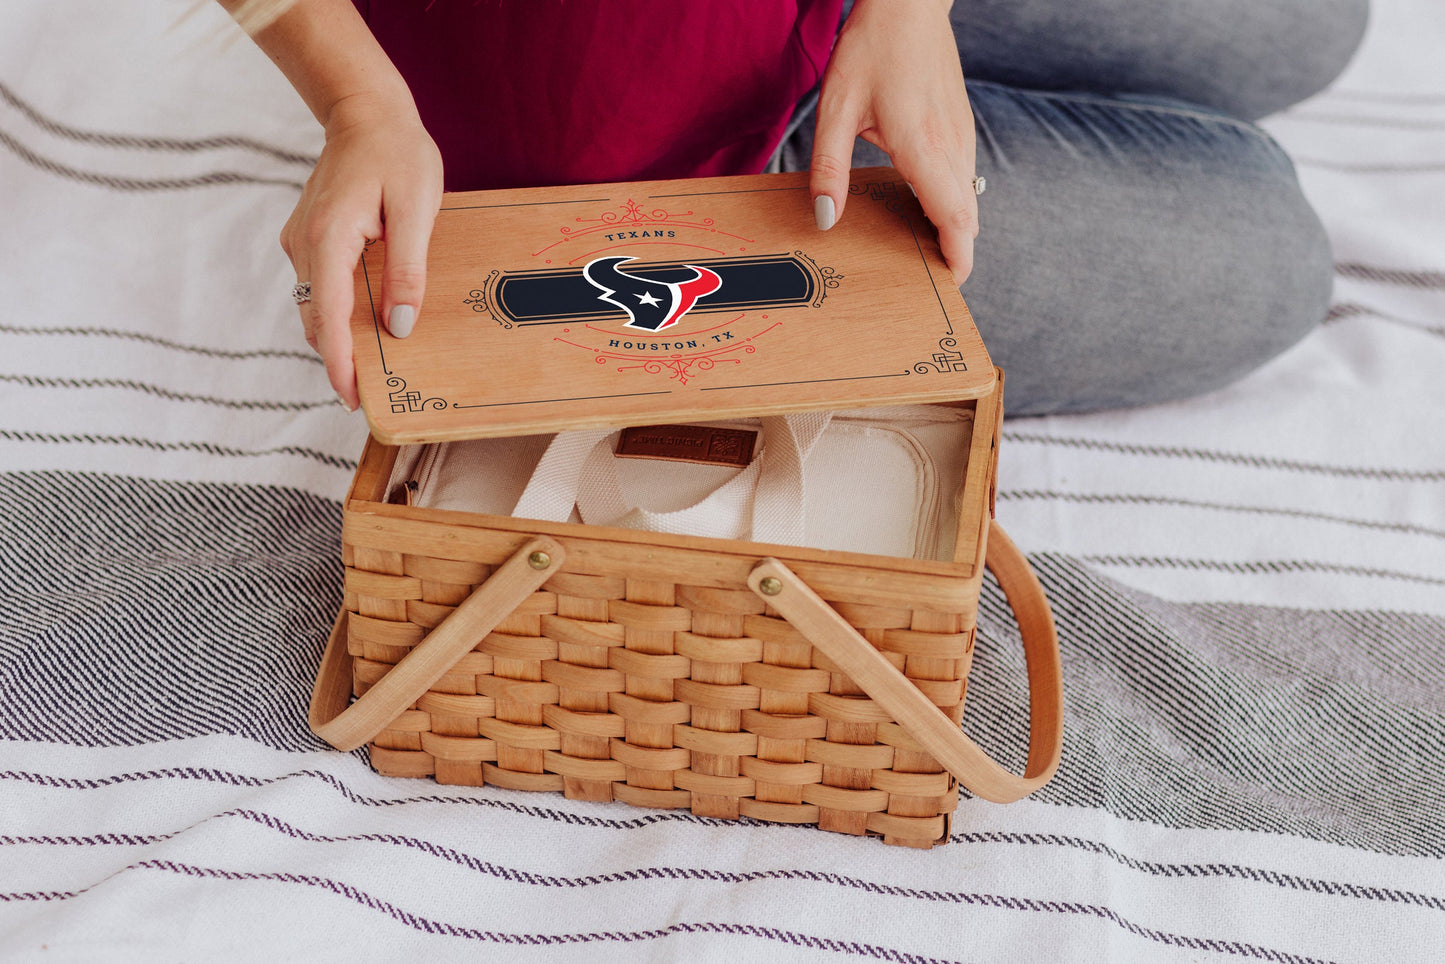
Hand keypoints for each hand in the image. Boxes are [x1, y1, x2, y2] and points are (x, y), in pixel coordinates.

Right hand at [280, 92, 442, 409]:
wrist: (366, 112)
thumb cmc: (397, 153)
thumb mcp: (416, 210)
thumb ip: (407, 269)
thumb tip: (399, 325)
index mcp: (328, 236)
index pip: (329, 316)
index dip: (340, 363)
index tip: (352, 398)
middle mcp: (303, 244)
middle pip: (317, 320)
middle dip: (340, 360)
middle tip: (373, 396)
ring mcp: (300, 242)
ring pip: (316, 308)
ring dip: (339, 338)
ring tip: (374, 369)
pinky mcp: (308, 240)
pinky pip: (321, 288)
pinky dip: (339, 313)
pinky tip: (367, 325)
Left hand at [809, 0, 977, 284]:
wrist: (910, 2)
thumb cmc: (872, 48)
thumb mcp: (836, 108)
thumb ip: (830, 168)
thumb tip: (826, 220)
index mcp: (924, 147)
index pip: (954, 218)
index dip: (957, 257)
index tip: (948, 285)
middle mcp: (951, 146)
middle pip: (967, 217)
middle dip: (953, 253)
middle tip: (924, 281)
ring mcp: (962, 135)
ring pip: (968, 198)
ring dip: (952, 228)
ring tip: (920, 253)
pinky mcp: (961, 126)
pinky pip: (963, 178)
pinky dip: (952, 203)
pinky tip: (920, 208)